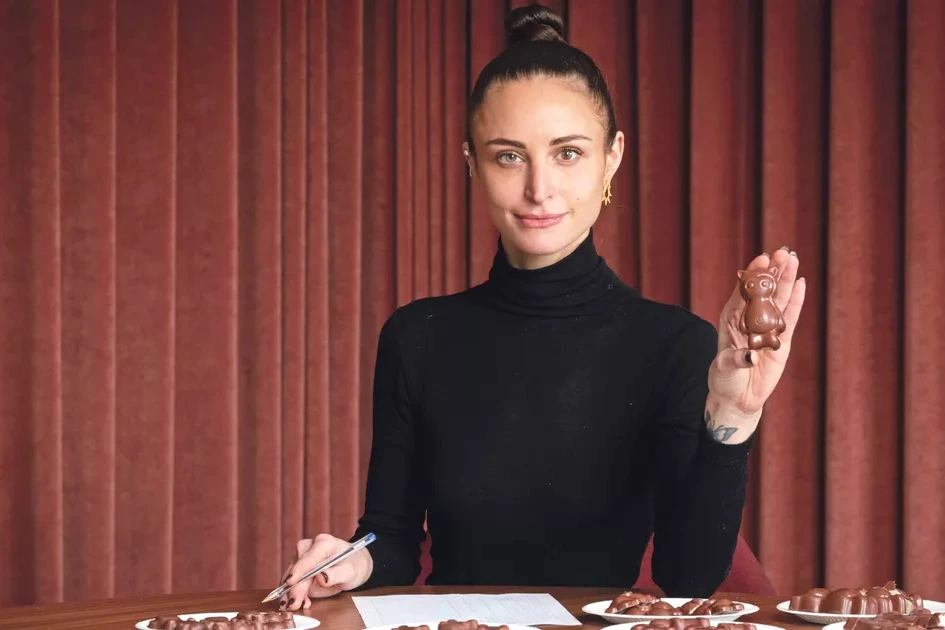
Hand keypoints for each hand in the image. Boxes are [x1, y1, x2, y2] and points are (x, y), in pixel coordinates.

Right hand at [280, 533, 373, 610]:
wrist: (353, 565)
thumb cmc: (353, 565)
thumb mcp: (351, 572)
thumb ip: (337, 574)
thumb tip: (321, 578)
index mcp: (324, 543)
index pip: (309, 558)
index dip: (299, 570)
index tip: (290, 582)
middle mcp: (309, 548)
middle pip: (297, 569)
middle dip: (294, 588)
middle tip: (293, 605)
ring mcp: (302, 558)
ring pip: (290, 577)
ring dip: (291, 593)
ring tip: (296, 606)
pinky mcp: (298, 569)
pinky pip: (292, 583)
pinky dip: (294, 594)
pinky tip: (303, 602)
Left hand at [709, 246, 806, 416]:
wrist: (739, 398)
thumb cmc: (724, 380)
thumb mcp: (724, 369)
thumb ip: (736, 360)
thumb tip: (752, 357)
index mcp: (731, 319)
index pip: (743, 293)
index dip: (753, 276)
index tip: (762, 260)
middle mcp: (750, 319)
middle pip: (764, 291)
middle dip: (773, 271)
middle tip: (783, 252)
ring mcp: (767, 328)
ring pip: (779, 299)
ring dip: (786, 279)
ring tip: (793, 258)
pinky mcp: (782, 340)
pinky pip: (790, 317)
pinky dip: (796, 301)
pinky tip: (801, 283)